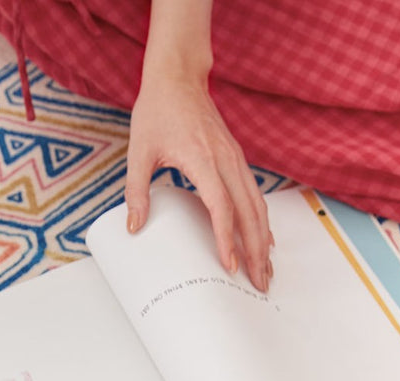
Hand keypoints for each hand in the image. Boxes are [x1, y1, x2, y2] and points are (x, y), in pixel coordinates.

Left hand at [125, 73, 272, 291]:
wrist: (178, 77)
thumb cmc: (156, 111)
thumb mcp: (138, 150)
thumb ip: (136, 190)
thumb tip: (134, 227)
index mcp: (202, 158)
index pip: (220, 206)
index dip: (226, 238)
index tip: (228, 264)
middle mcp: (226, 159)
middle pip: (249, 213)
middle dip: (256, 251)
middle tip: (259, 284)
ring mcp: (236, 160)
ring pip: (258, 207)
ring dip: (264, 241)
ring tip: (265, 272)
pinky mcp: (238, 160)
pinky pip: (256, 196)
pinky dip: (263, 223)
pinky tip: (265, 243)